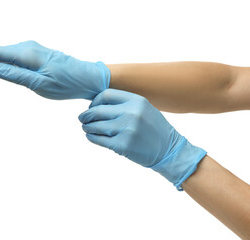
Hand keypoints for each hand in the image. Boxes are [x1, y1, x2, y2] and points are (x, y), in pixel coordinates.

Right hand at [0, 40, 109, 99]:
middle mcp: (27, 49)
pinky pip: (12, 61)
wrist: (87, 78)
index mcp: (27, 54)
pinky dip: (0, 69)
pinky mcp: (35, 58)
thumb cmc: (66, 83)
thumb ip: (17, 75)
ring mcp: (31, 52)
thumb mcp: (40, 84)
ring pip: (3, 59)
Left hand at [78, 89, 206, 189]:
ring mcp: (126, 130)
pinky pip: (99, 140)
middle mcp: (131, 113)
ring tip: (86, 128)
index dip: (94, 101)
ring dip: (87, 127)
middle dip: (86, 115)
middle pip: (98, 110)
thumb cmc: (154, 129)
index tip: (92, 107)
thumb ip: (124, 104)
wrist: (170, 150)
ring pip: (96, 125)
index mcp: (136, 100)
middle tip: (82, 118)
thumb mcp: (144, 109)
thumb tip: (97, 104)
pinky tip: (91, 136)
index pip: (105, 95)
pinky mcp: (122, 146)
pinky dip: (91, 137)